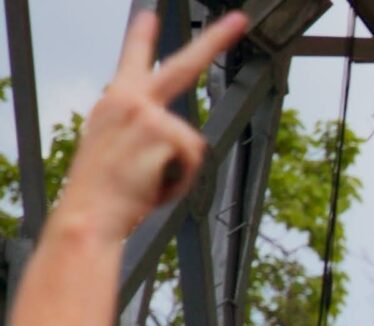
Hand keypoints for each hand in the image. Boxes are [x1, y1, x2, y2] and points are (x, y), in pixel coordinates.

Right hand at [55, 12, 249, 237]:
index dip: (142, 38)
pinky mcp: (161, 132)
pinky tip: (153, 185)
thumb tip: (165, 131)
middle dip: (214, 40)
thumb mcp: (114, 149)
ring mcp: (145, 114)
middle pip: (181, 67)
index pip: (131, 63)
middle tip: (239, 20)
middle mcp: (127, 100)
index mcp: (114, 104)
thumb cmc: (105, 191)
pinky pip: (193, 160)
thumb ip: (139, 129)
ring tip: (148, 181)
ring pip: (192, 142)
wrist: (90, 215)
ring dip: (180, 169)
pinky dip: (181, 180)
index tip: (150, 15)